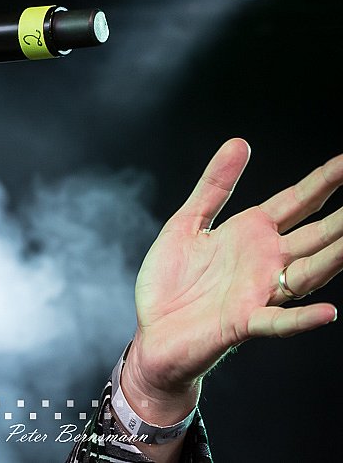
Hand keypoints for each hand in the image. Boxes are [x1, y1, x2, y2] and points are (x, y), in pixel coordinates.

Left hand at [130, 138, 342, 401]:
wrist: (152, 334)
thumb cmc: (171, 281)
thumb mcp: (187, 223)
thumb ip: (214, 186)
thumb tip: (240, 142)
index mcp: (252, 234)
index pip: (297, 202)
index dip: (323, 182)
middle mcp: (265, 261)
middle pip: (316, 235)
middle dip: (342, 221)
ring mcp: (259, 292)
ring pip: (309, 273)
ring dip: (335, 258)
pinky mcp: (242, 322)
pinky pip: (278, 321)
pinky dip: (302, 319)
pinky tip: (328, 313)